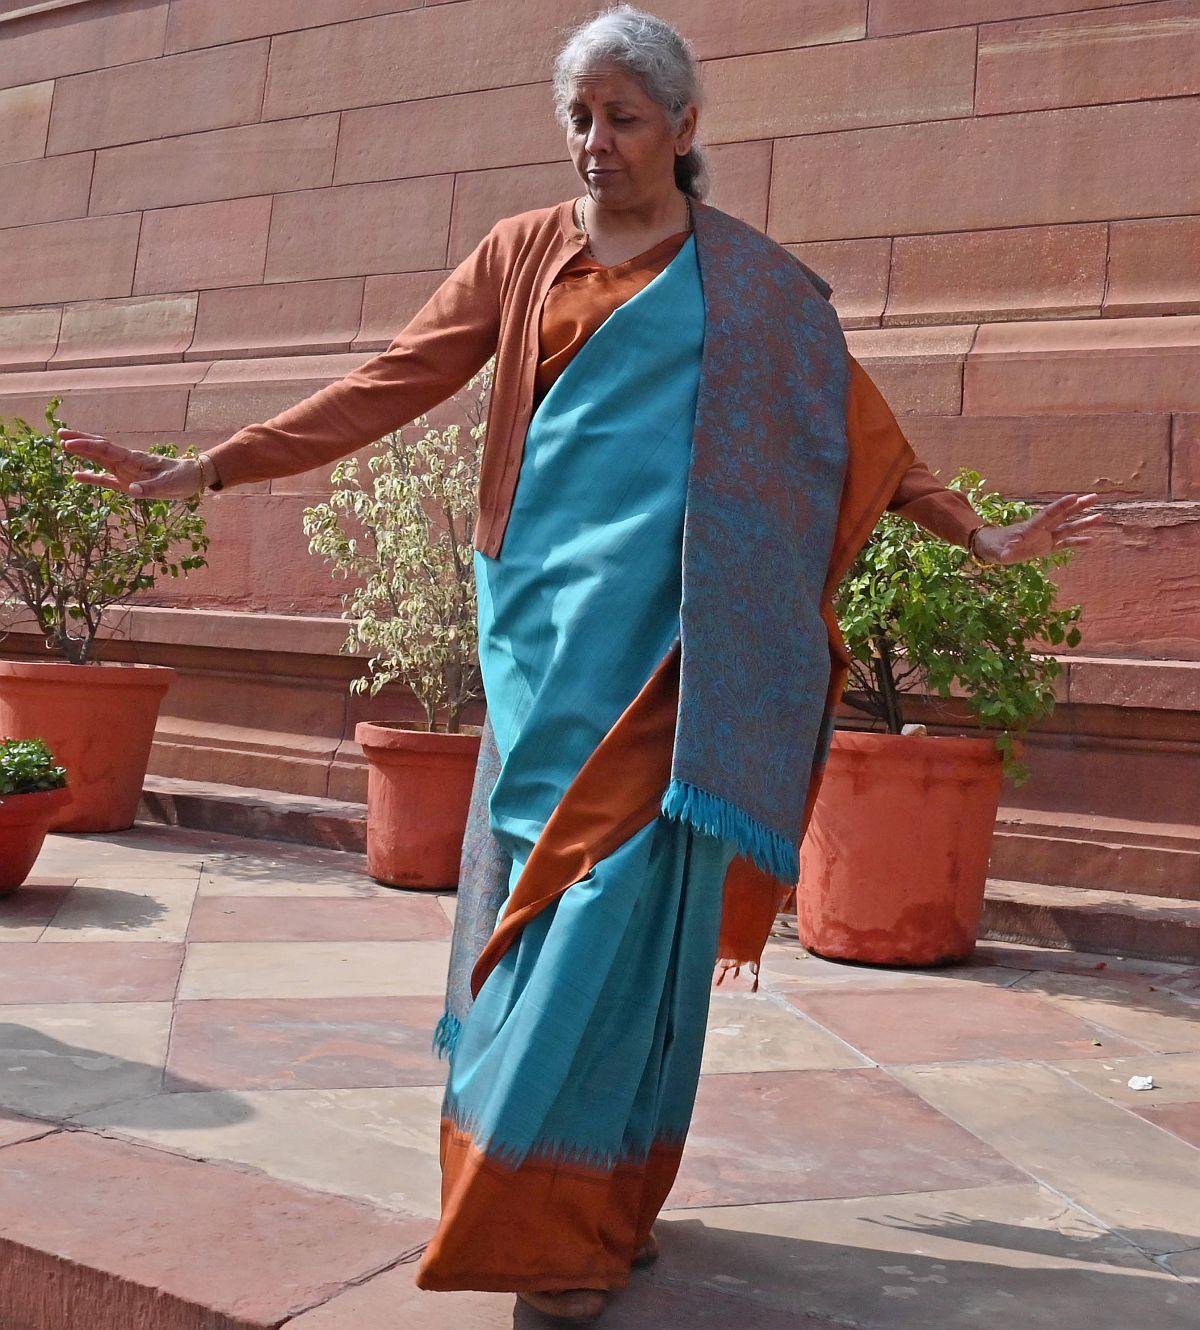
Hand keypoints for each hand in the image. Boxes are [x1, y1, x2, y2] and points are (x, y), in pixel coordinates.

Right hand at [57, 430, 203, 498]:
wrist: (190, 479)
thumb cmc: (180, 478)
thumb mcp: (168, 484)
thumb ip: (149, 487)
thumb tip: (131, 489)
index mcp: (134, 459)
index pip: (106, 449)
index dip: (87, 446)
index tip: (69, 442)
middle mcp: (126, 462)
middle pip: (99, 448)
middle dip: (80, 441)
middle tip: (59, 434)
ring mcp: (124, 470)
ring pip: (99, 459)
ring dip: (82, 453)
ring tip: (63, 445)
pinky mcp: (126, 482)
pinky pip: (105, 478)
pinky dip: (91, 476)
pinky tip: (76, 475)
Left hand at [971, 492, 1105, 565]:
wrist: (993, 547)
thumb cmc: (994, 546)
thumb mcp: (998, 550)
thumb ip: (1005, 551)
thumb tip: (1006, 554)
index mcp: (1031, 527)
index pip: (1049, 515)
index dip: (1061, 506)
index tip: (1074, 496)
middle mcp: (1042, 530)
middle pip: (1063, 516)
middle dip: (1078, 507)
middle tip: (1094, 497)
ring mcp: (1045, 538)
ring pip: (1068, 528)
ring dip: (1083, 523)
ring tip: (1100, 516)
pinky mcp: (1046, 547)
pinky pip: (1065, 544)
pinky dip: (1077, 543)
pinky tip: (1092, 541)